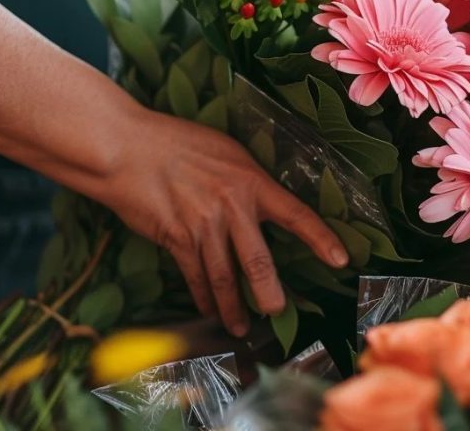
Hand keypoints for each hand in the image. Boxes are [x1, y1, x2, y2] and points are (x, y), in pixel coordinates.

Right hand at [96, 108, 347, 335]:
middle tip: (277, 311)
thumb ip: (247, 178)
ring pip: (226, 278)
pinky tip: (210, 309)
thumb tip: (263, 202)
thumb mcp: (226, 150)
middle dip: (270, 294)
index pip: (296, 214)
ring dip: (234, 308)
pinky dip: (204, 297)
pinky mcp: (177, 239)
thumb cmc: (177, 143)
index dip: (321, 239)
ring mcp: (204, 226)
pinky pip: (196, 277)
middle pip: (259, 262)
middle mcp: (232, 206)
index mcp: (252, 181)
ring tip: (242, 327)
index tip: (342, 260)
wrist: (127, 148)